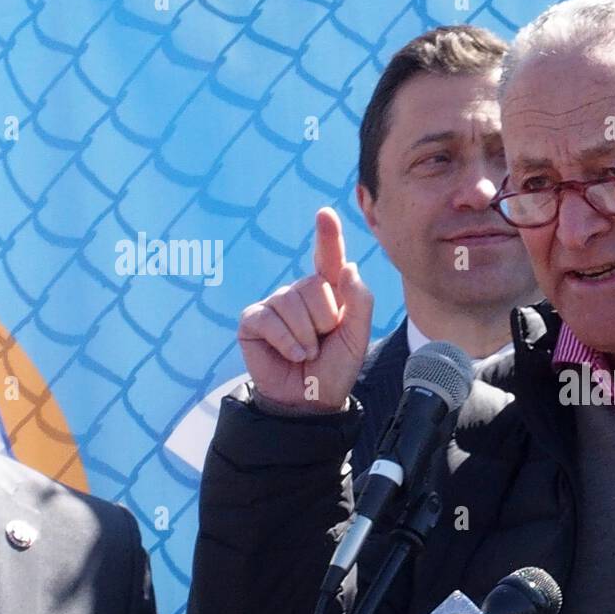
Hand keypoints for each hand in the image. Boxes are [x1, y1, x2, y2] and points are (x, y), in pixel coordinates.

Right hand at [237, 207, 373, 413]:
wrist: (311, 400)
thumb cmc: (335, 367)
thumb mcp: (357, 337)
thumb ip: (360, 302)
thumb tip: (349, 266)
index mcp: (330, 292)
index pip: (329, 259)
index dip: (327, 236)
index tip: (325, 213)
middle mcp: (301, 292)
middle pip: (315, 287)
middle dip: (325, 321)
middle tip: (324, 343)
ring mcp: (275, 304)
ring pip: (293, 304)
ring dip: (307, 336)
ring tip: (308, 352)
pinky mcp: (254, 320)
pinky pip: (270, 319)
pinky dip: (287, 341)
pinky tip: (294, 355)